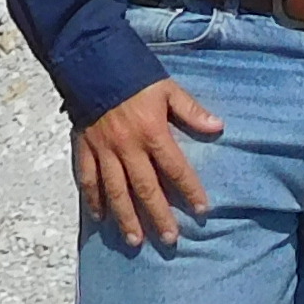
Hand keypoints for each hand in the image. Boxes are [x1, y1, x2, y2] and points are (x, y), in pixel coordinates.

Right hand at [74, 77, 221, 247]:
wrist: (92, 63)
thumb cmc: (134, 75)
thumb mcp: (168, 89)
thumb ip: (191, 111)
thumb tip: (218, 127)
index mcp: (152, 133)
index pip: (176, 168)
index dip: (190, 190)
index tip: (202, 210)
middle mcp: (128, 147)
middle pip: (146, 188)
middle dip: (158, 215)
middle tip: (170, 239)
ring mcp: (104, 151)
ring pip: (116, 191)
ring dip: (126, 218)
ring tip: (135, 240)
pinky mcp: (85, 149)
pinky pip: (89, 179)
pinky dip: (93, 200)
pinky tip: (100, 218)